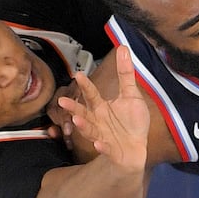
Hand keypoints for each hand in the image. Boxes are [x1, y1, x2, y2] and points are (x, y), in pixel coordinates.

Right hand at [54, 46, 148, 169]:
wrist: (136, 148)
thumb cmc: (132, 122)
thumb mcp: (131, 95)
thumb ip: (126, 73)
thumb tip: (123, 47)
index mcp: (100, 107)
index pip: (91, 94)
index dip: (85, 85)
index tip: (78, 75)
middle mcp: (97, 120)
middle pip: (82, 112)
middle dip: (73, 107)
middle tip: (62, 101)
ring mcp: (102, 136)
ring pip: (89, 130)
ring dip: (83, 126)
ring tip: (76, 120)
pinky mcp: (111, 150)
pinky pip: (105, 149)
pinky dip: (101, 147)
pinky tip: (99, 145)